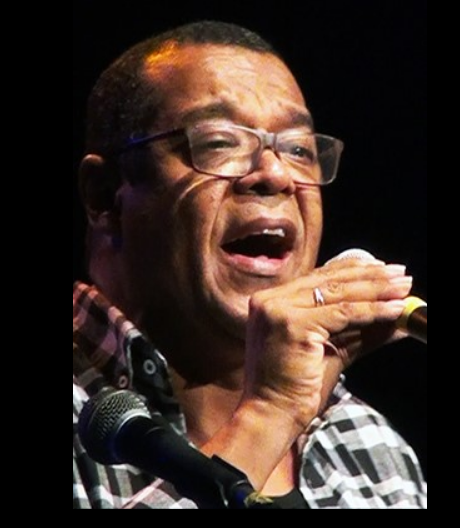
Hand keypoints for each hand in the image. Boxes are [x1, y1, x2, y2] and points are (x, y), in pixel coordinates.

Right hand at [243, 258, 411, 432]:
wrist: (271, 414)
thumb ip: (360, 330)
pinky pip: (342, 313)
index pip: (318, 277)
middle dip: (371, 277)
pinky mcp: (292, 324)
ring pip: (338, 294)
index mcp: (271, 301)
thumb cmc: (295, 387)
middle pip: (330, 281)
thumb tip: (396, 317)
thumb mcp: (332, 349)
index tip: (383, 269)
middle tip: (402, 274)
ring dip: (377, 290)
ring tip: (404, 288)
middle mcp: (270, 300)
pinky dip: (373, 311)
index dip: (354, 270)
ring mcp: (278, 310)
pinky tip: (395, 309)